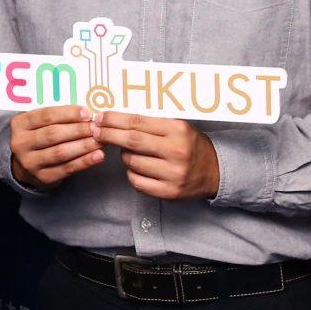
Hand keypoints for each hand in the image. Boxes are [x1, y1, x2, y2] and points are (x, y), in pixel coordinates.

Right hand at [9, 105, 104, 189]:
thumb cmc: (37, 137)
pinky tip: (98, 156)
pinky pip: (67, 169)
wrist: (23, 165)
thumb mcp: (37, 124)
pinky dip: (84, 162)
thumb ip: (55, 117)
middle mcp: (21, 143)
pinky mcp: (42, 177)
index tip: (87, 113)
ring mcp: (30, 162)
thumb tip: (86, 112)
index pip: (45, 116)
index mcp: (20, 124)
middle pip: (53, 134)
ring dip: (84, 146)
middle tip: (96, 127)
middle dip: (78, 130)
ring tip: (100, 140)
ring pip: (61, 152)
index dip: (68, 114)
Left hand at [91, 112, 218, 199]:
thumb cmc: (190, 145)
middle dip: (109, 135)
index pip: (138, 122)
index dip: (115, 119)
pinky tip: (138, 168)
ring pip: (132, 162)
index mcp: (177, 130)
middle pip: (132, 141)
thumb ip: (152, 123)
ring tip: (130, 152)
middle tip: (95, 131)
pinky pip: (137, 181)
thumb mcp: (178, 126)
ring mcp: (173, 174)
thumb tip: (117, 117)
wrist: (215, 172)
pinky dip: (132, 173)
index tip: (100, 117)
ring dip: (124, 156)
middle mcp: (176, 151)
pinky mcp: (169, 192)